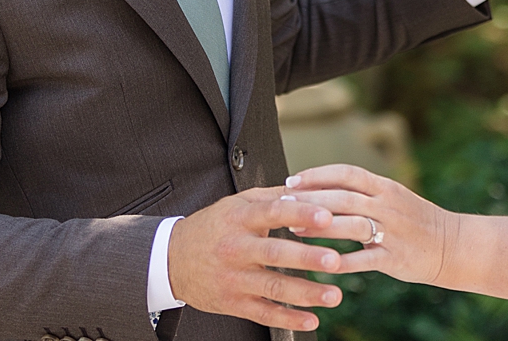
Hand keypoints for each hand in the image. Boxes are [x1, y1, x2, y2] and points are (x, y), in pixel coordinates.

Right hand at [167, 187, 344, 331]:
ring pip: (272, 288)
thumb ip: (274, 197)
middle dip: (307, 258)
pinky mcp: (232, 303)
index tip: (327, 216)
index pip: (273, 213)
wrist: (172, 258)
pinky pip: (264, 314)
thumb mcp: (238, 203)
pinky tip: (312, 319)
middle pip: (274, 253)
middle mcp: (235, 248)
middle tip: (336, 260)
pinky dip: (289, 319)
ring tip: (334, 296)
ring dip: (306, 294)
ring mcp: (233, 278)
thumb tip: (313, 187)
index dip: (300, 214)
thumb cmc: (215, 226)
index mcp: (239, 218)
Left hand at [285, 165, 458, 285]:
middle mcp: (388, 205)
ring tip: (294, 231)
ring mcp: (392, 231)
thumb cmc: (414, 220)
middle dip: (310, 200)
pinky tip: (320, 263)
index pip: (346, 172)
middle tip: (283, 205)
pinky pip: (363, 259)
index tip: (291, 181)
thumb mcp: (391, 197)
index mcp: (385, 186)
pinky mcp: (395, 257)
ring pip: (350, 225)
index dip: (316, 175)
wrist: (453, 245)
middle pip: (342, 197)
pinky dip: (340, 261)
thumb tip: (319, 187)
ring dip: (319, 227)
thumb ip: (361, 192)